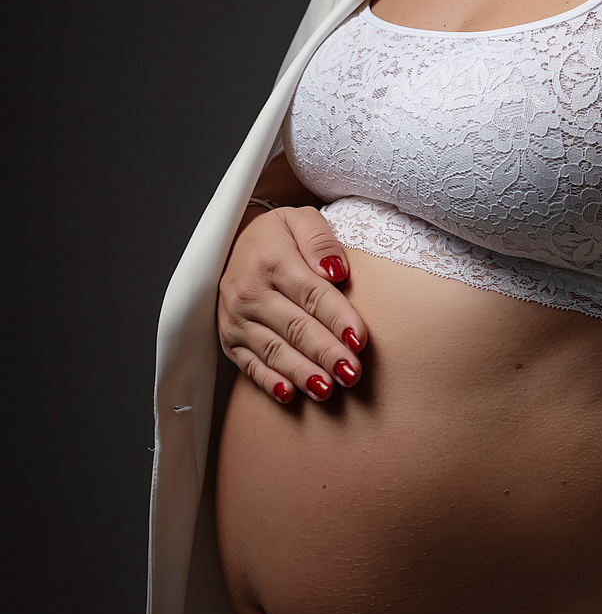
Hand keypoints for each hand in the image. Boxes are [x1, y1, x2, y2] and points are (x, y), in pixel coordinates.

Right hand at [217, 206, 368, 404]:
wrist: (234, 245)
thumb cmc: (278, 236)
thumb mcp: (300, 219)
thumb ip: (320, 240)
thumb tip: (336, 271)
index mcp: (272, 260)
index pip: (311, 294)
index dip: (337, 318)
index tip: (359, 339)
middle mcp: (250, 293)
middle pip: (295, 327)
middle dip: (325, 352)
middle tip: (351, 372)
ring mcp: (237, 319)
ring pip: (274, 350)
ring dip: (302, 372)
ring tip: (327, 389)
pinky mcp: (230, 340)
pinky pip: (249, 364)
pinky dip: (269, 381)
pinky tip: (290, 394)